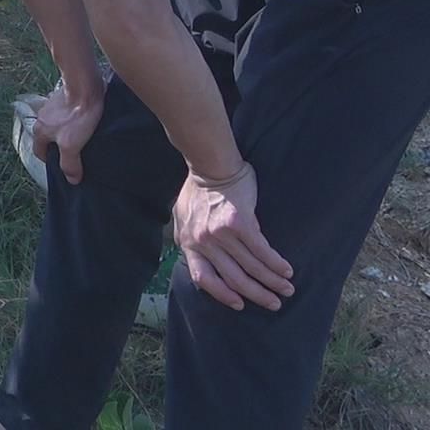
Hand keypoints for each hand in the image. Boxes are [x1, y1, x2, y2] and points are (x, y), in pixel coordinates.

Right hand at [33, 85, 103, 183]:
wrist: (85, 86)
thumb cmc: (77, 115)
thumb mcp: (71, 145)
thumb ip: (70, 164)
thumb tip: (72, 179)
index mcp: (40, 130)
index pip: (39, 152)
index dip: (50, 161)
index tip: (63, 166)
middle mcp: (42, 117)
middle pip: (48, 138)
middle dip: (58, 146)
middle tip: (75, 152)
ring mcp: (52, 106)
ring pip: (56, 125)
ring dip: (66, 131)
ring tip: (82, 136)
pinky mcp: (64, 97)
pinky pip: (66, 113)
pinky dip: (73, 118)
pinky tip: (85, 121)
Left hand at [173, 162, 294, 310]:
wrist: (210, 166)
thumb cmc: (198, 191)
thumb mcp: (183, 218)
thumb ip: (191, 238)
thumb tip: (198, 257)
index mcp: (189, 243)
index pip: (203, 278)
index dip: (222, 295)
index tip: (239, 304)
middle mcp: (204, 243)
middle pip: (233, 278)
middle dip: (256, 294)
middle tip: (274, 304)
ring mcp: (221, 235)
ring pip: (251, 267)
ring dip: (272, 282)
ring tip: (287, 289)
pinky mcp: (240, 224)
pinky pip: (262, 251)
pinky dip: (276, 264)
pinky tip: (287, 270)